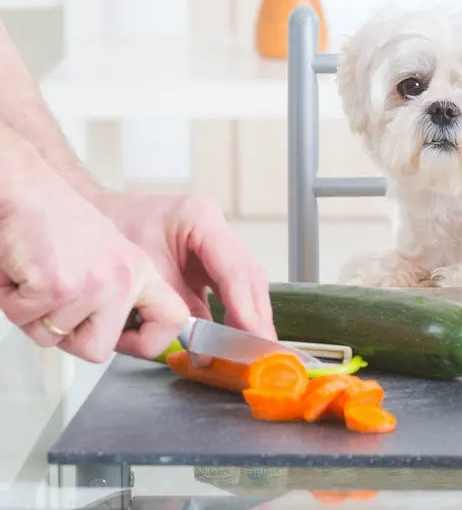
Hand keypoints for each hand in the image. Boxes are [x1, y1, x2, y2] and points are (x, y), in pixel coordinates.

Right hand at [0, 159, 188, 362]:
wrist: (26, 189)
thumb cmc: (57, 223)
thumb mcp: (106, 256)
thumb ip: (117, 295)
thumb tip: (120, 338)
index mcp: (139, 271)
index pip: (173, 319)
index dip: (151, 341)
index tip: (130, 341)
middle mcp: (123, 277)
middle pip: (98, 350)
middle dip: (66, 335)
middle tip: (54, 297)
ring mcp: (93, 282)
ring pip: (53, 338)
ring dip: (33, 313)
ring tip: (37, 273)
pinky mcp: (57, 284)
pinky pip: (24, 321)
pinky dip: (11, 300)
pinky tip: (22, 269)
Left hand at [94, 192, 275, 338]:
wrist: (92, 220)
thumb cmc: (111, 234)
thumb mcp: (142, 272)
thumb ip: (175, 306)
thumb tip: (203, 345)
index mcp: (200, 217)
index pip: (233, 269)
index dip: (244, 307)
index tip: (253, 337)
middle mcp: (214, 228)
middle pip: (248, 276)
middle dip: (256, 316)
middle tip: (263, 351)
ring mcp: (214, 244)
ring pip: (246, 283)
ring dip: (250, 317)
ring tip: (255, 350)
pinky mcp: (208, 261)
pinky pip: (230, 290)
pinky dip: (234, 315)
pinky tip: (237, 338)